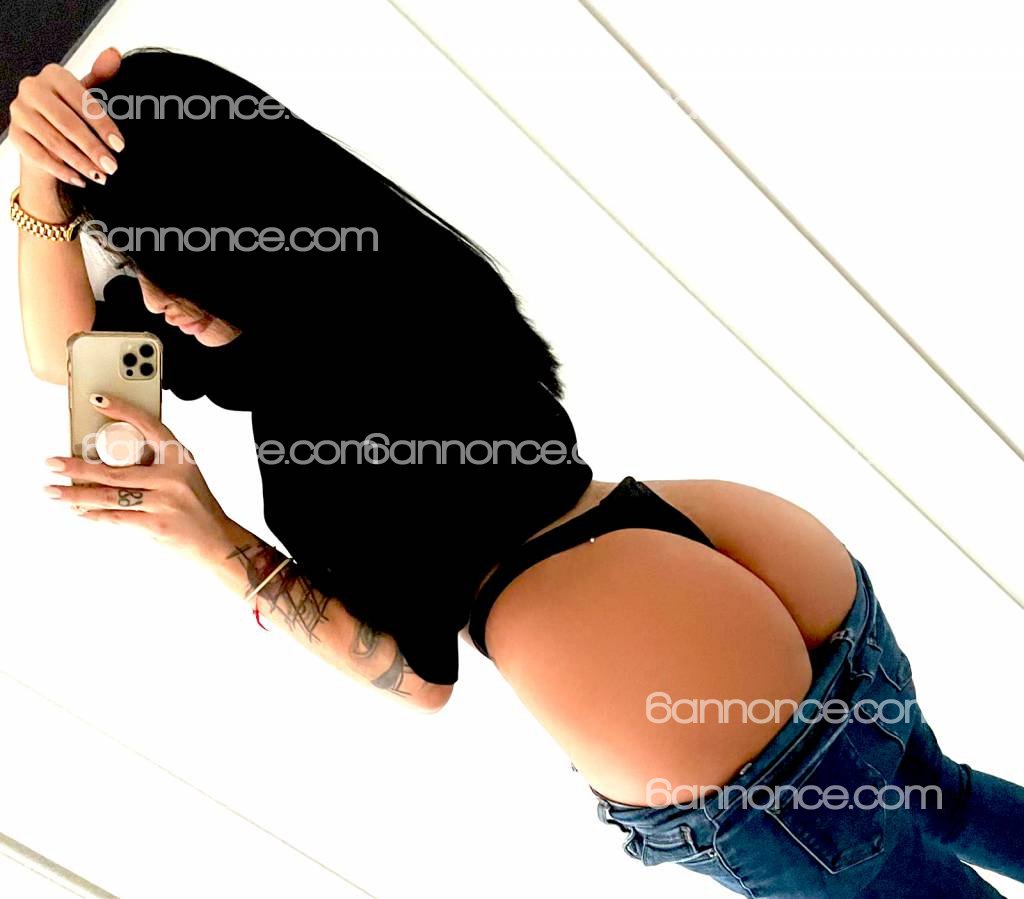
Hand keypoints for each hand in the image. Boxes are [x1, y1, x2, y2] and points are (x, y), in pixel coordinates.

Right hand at [9, 48, 124, 186]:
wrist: (45, 129)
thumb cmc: (72, 109)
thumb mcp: (88, 93)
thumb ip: (101, 76)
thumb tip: (114, 53)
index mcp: (54, 74)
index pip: (82, 101)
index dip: (102, 125)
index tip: (120, 146)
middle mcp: (32, 89)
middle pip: (67, 124)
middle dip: (93, 148)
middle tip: (112, 167)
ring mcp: (20, 112)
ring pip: (54, 142)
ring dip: (80, 163)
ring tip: (100, 176)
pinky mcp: (15, 134)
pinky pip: (39, 156)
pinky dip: (62, 170)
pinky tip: (80, 180)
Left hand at [44, 393, 235, 564]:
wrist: (217, 540)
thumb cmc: (197, 507)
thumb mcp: (183, 477)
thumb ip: (155, 466)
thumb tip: (111, 461)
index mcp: (180, 458)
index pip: (148, 426)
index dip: (123, 410)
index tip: (98, 401)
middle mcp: (173, 477)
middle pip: (114, 470)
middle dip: (77, 467)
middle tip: (52, 462)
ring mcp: (165, 502)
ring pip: (109, 496)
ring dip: (76, 494)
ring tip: (54, 491)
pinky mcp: (157, 525)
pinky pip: (117, 518)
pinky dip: (94, 514)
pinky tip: (80, 511)